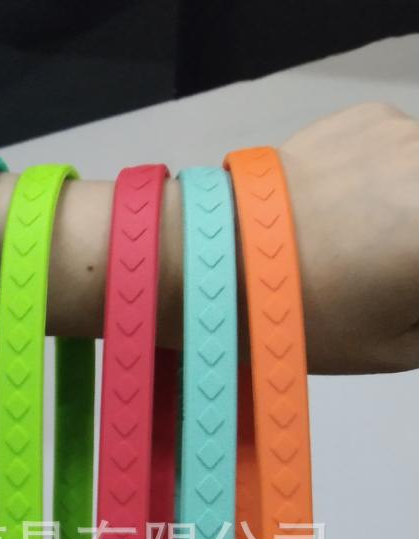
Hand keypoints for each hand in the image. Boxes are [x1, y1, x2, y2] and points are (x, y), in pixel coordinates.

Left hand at [281, 103, 418, 374]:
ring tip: (372, 244)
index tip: (407, 294)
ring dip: (412, 208)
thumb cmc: (303, 317)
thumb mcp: (397, 346)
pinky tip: (347, 211)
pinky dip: (391, 176)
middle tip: (391, 271)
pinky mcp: (368, 115)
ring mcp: (408, 131)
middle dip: (413, 248)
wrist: (215, 259)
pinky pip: (401, 148)